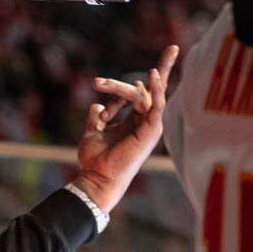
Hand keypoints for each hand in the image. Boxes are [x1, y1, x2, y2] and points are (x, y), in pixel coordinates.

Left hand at [70, 45, 180, 213]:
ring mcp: (151, 125)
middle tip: (97, 82)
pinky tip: (153, 74)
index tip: (96, 86)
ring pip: (142, 94)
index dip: (119, 85)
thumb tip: (95, 104)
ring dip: (118, 89)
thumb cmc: (96, 160)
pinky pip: (157, 104)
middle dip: (137, 76)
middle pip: (148, 88)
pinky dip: (157, 89)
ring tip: (98, 84)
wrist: (97, 178)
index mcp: (136, 120)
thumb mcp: (94, 132)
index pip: (142, 91)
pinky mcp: (152, 130)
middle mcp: (147, 120)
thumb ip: (97, 117)